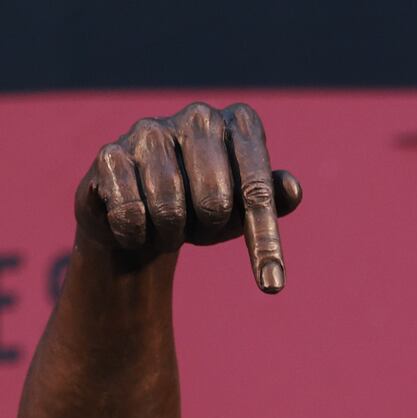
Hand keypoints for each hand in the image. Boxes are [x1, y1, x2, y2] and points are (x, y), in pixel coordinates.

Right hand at [74, 102, 302, 292]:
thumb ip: (274, 200)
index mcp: (242, 124)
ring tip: (169, 226)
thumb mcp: (247, 209)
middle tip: (201, 227)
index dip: (264, 242)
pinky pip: (131, 214)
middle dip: (211, 230)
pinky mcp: (110, 154)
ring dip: (172, 235)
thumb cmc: (208, 208)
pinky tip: (137, 227)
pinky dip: (137, 236)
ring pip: (170, 209)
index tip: (272, 287)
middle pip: (215, 201)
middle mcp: (199, 116)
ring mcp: (151, 130)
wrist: (142, 213)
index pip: (258, 191)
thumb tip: (291, 188)